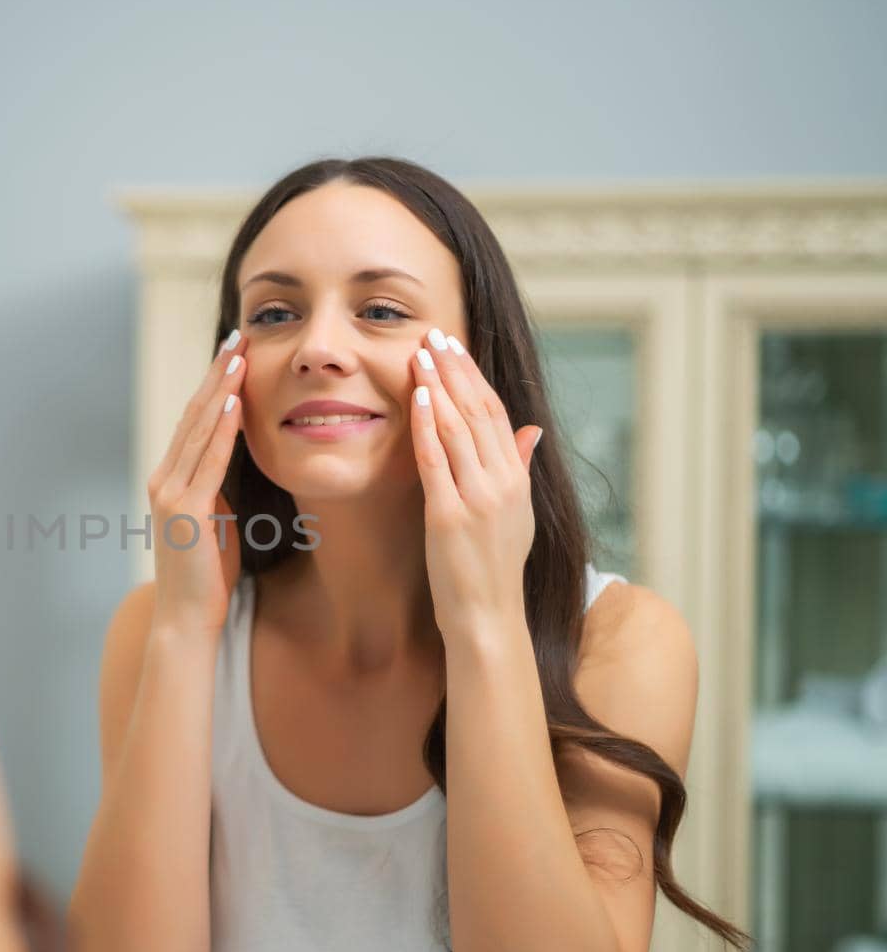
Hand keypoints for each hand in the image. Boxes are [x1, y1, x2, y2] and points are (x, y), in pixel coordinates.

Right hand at [145, 331, 247, 633]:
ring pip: (197, 429)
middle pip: (193, 414)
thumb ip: (223, 487)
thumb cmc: (207, 575)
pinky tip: (234, 403)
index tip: (235, 352)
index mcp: (172, 479)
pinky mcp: (183, 510)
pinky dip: (220, 430)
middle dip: (217, 373)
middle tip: (238, 335)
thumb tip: (241, 460)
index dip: (215, 384)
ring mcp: (170, 493)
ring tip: (239, 355)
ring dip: (220, 389)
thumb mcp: (219, 520)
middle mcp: (164, 479)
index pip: (195, 421)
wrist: (186, 619)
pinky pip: (207, 461)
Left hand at [407, 327, 543, 643]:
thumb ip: (519, 468)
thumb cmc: (494, 568)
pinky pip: (437, 461)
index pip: (496, 414)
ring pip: (458, 429)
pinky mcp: (449, 516)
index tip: (456, 348)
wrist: (487, 616)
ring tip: (421, 354)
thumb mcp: (517, 514)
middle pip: (478, 412)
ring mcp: (477, 498)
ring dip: (439, 387)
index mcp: (516, 480)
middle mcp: (502, 483)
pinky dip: (428, 426)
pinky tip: (420, 397)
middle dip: (456, 370)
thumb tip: (531, 430)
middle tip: (435, 336)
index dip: (474, 378)